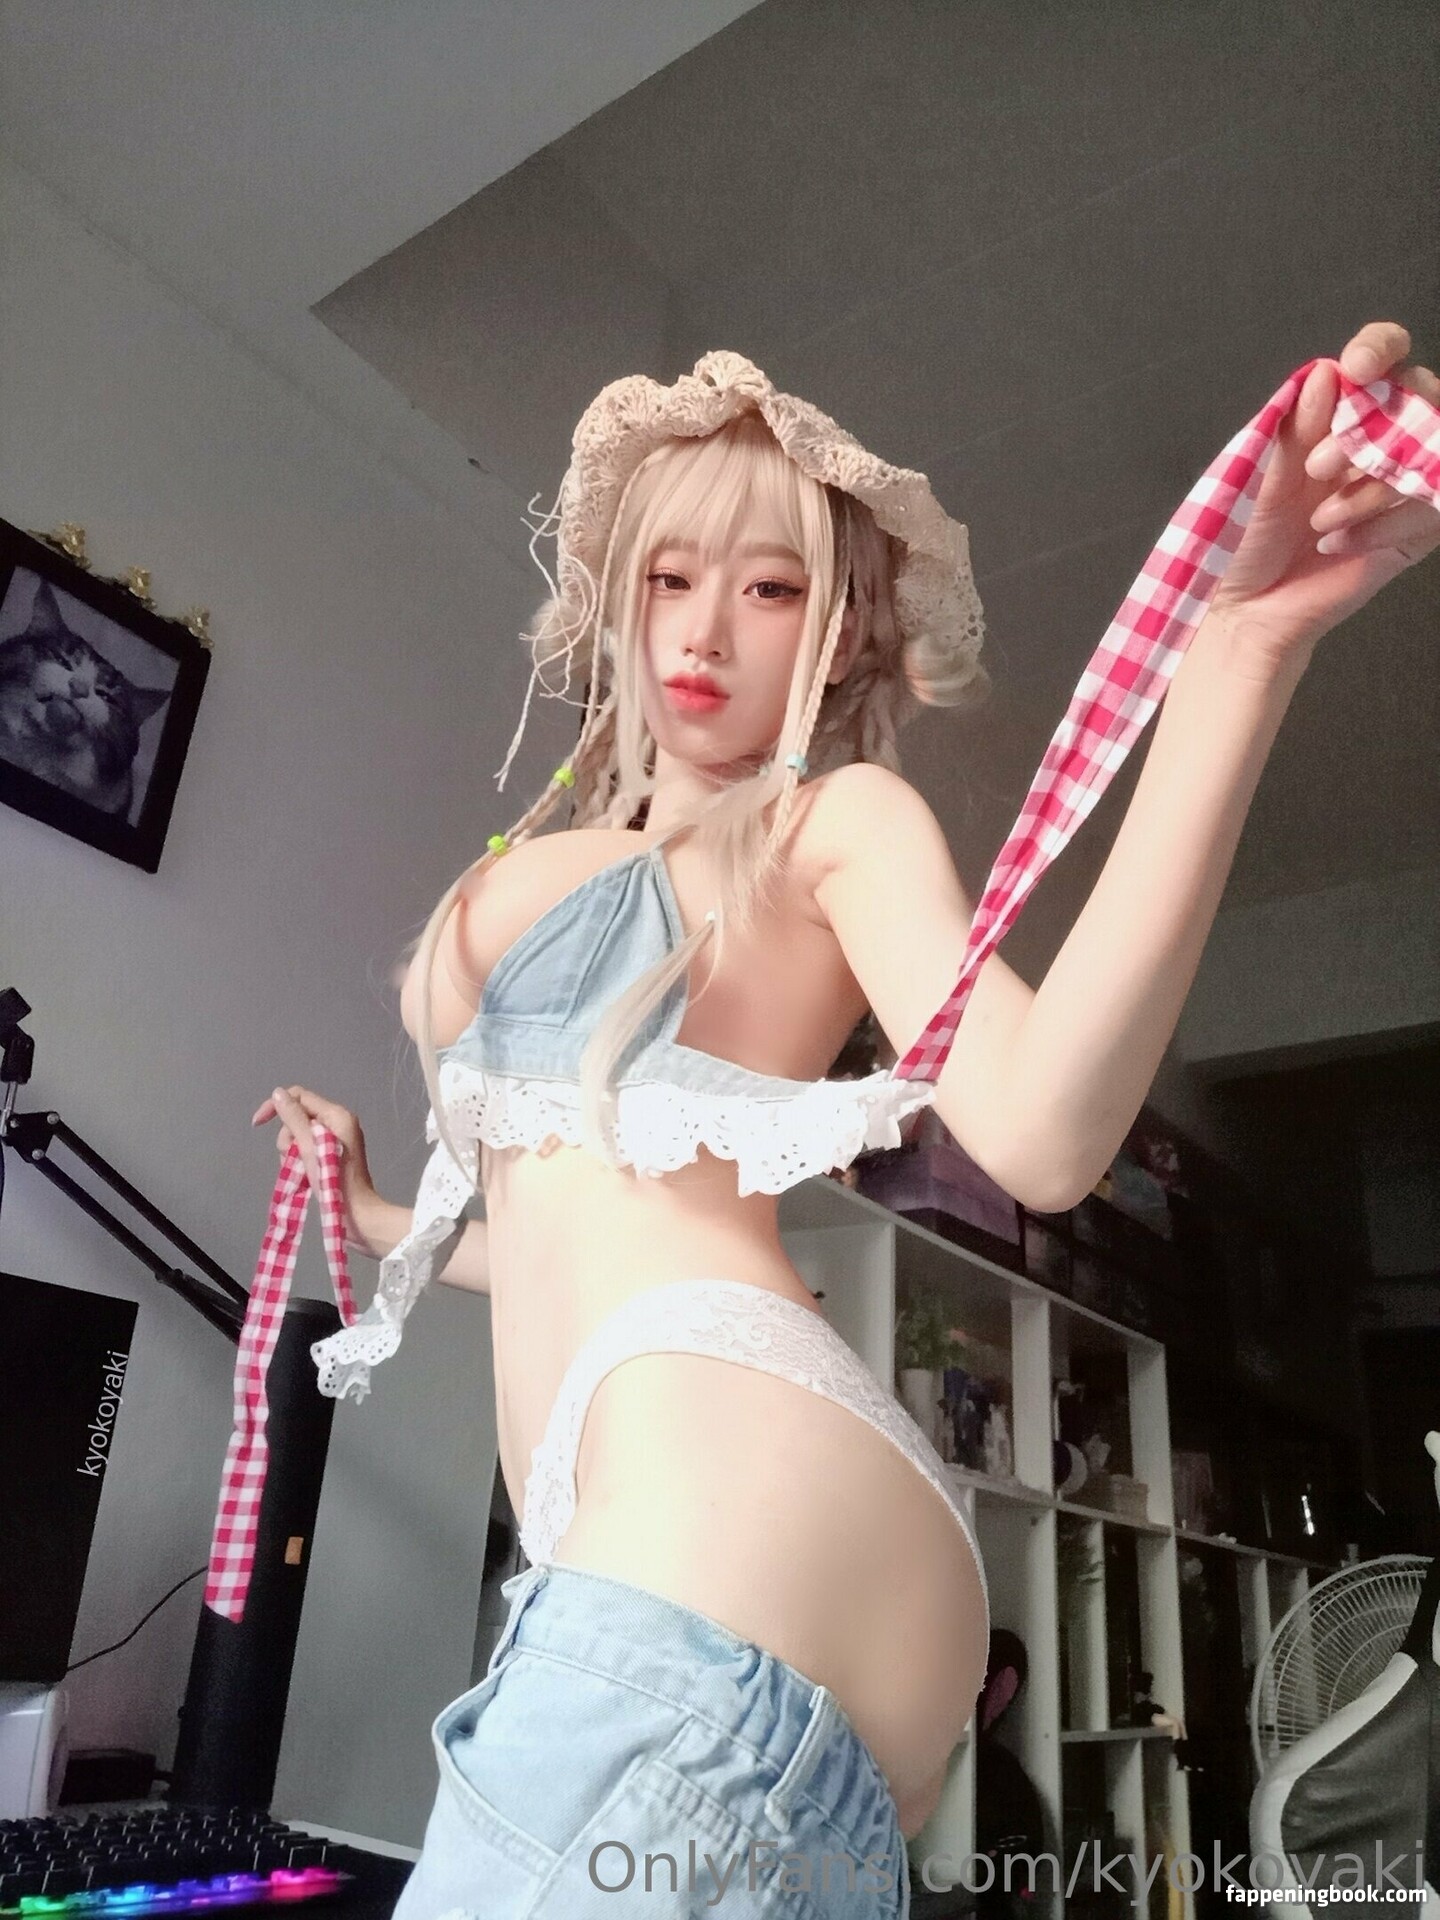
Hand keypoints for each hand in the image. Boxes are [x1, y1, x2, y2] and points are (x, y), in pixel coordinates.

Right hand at [251, 1085, 382, 1256]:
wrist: (357, 1213)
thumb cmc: (334, 1181)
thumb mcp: (309, 1146)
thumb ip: (293, 1118)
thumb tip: (278, 1093)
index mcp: (337, 1115)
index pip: (299, 1096)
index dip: (276, 1106)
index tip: (257, 1124)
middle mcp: (338, 1122)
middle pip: (297, 1117)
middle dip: (288, 1138)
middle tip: (294, 1159)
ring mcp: (336, 1139)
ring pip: (299, 1136)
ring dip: (292, 1153)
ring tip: (301, 1172)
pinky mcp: (332, 1155)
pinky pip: (306, 1149)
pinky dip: (300, 1161)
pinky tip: (304, 1176)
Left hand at [1208, 320, 1439, 663]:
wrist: (1245, 609)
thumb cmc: (1242, 539)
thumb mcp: (1258, 477)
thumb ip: (1295, 428)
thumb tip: (1328, 374)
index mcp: (1333, 417)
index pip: (1378, 361)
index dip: (1379, 349)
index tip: (1358, 367)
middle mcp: (1373, 441)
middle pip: (1418, 396)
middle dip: (1371, 427)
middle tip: (1318, 467)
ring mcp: (1397, 484)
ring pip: (1429, 452)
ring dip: (1371, 487)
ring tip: (1320, 522)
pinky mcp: (1414, 531)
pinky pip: (1431, 506)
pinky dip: (1384, 525)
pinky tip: (1339, 544)